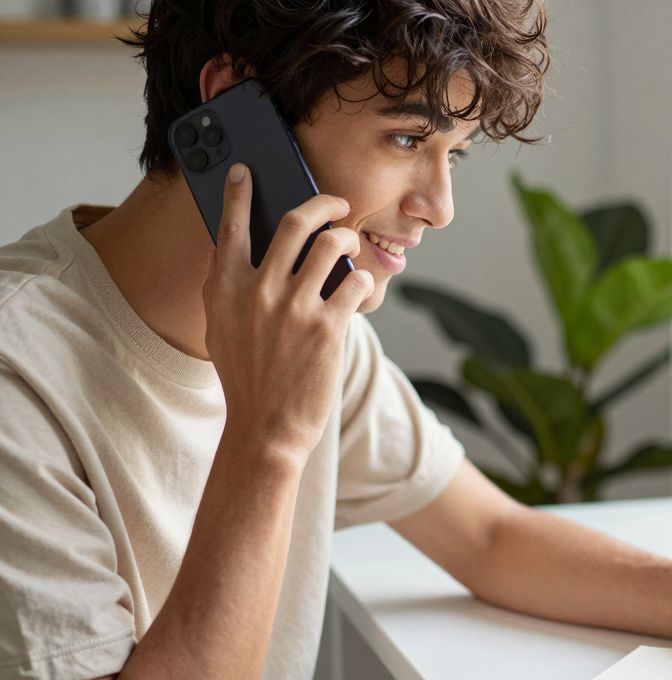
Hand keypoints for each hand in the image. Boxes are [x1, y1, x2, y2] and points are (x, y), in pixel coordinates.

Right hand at [205, 162, 374, 459]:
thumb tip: (248, 250)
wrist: (265, 429)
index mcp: (224, 288)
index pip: (230, 226)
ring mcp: (293, 307)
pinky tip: (359, 289)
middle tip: (338, 204)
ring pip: (332, 244)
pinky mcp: (327, 326)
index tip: (245, 171)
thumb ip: (231, 289)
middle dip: (323, 204)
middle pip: (294, 222)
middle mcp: (256, 290)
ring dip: (348, 239)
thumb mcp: (222, 329)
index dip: (238, 193)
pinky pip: (356, 282)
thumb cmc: (248, 378)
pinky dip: (362, 281)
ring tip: (352, 246)